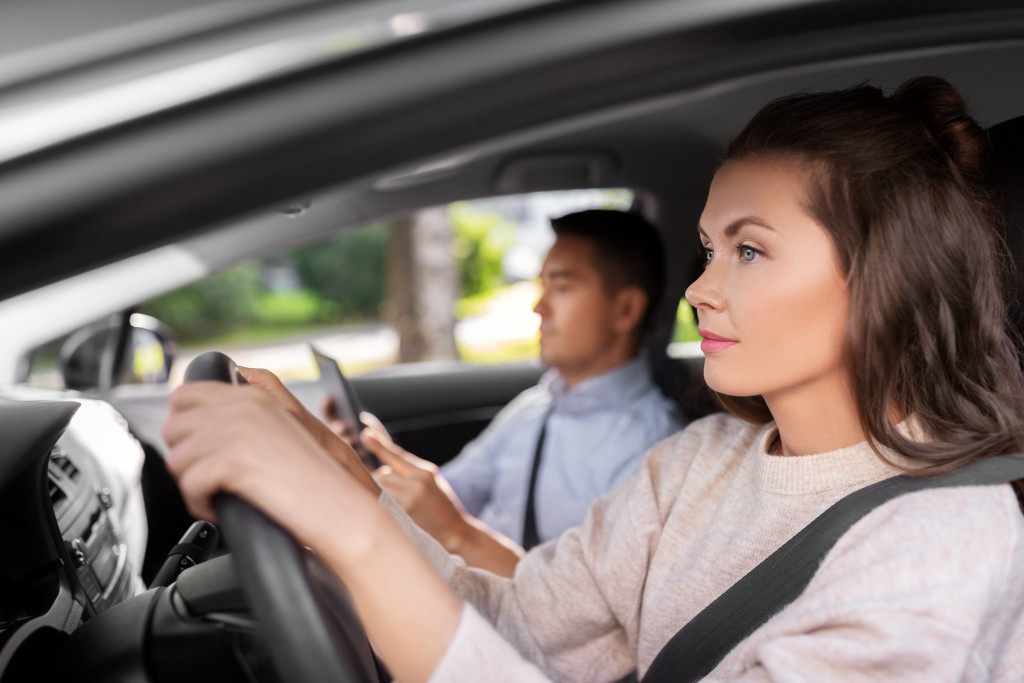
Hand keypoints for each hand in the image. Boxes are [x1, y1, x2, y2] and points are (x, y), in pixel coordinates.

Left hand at [163, 380, 461, 682]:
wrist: (344, 509)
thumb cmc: (320, 482)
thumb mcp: (284, 433)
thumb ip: (246, 418)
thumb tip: (200, 422)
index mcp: (255, 395)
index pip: (186, 395)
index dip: (185, 427)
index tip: (200, 453)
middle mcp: (244, 404)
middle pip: (173, 425)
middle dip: (185, 458)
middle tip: (211, 481)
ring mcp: (239, 428)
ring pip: (177, 458)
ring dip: (193, 486)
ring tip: (221, 499)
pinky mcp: (234, 458)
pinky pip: (189, 484)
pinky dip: (200, 506)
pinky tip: (223, 511)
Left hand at [359, 412, 469, 550]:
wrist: (457, 532)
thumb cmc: (441, 509)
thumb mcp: (433, 485)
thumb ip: (412, 475)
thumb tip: (384, 470)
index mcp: (426, 471)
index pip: (397, 455)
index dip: (380, 444)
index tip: (366, 434)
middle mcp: (419, 480)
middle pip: (383, 474)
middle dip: (382, 484)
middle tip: (392, 499)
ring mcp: (412, 495)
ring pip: (382, 487)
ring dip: (382, 495)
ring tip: (397, 507)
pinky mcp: (406, 510)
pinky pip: (383, 502)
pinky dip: (383, 506)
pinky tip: (394, 514)